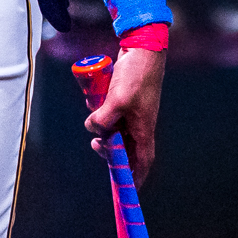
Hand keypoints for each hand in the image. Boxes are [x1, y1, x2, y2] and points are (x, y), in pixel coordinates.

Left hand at [84, 45, 165, 183]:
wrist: (142, 49)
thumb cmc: (136, 76)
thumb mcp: (117, 101)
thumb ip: (104, 119)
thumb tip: (93, 130)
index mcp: (143, 129)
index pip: (141, 161)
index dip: (135, 176)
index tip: (127, 189)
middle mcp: (139, 124)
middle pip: (124, 148)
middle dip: (109, 150)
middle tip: (97, 144)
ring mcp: (131, 112)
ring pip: (114, 130)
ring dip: (103, 128)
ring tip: (94, 120)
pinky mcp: (123, 100)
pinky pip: (110, 114)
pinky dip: (101, 112)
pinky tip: (94, 101)